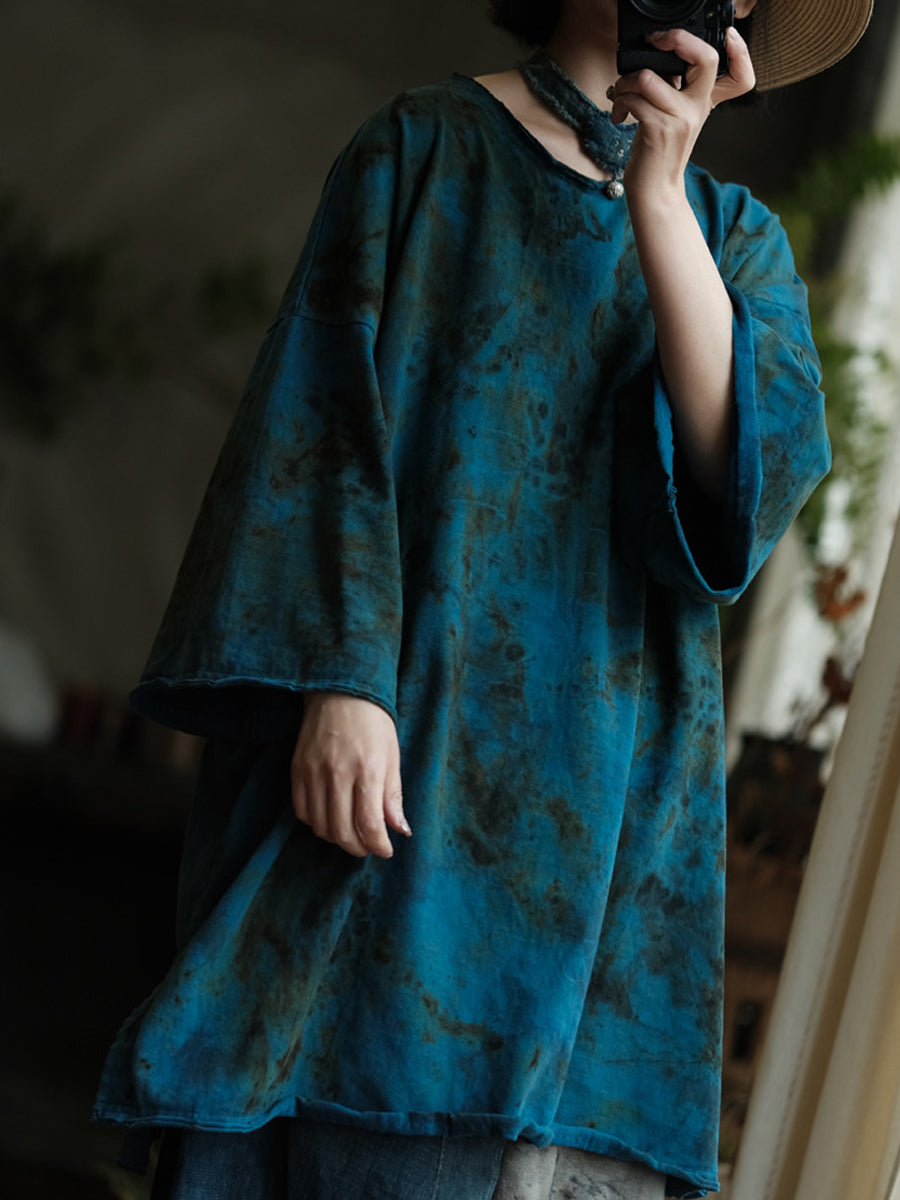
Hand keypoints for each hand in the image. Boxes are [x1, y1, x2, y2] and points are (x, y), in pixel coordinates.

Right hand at [291, 692, 409, 858]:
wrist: (339, 692)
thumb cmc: (373, 723)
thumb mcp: (392, 756)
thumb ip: (393, 796)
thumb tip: (400, 831)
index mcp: (367, 770)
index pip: (369, 825)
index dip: (378, 846)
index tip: (385, 850)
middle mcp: (337, 774)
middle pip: (342, 832)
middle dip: (358, 848)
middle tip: (368, 846)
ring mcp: (313, 773)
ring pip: (320, 826)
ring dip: (337, 838)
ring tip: (350, 832)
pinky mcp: (296, 770)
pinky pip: (302, 811)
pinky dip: (316, 822)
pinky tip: (329, 816)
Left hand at [610, 25, 755, 195]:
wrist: (654, 190)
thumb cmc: (657, 152)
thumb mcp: (674, 117)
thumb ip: (674, 88)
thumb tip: (655, 58)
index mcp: (704, 102)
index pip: (741, 76)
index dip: (741, 51)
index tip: (727, 35)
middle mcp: (698, 108)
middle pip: (705, 57)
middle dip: (674, 40)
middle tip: (653, 44)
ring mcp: (680, 119)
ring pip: (648, 77)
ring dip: (625, 82)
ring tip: (620, 95)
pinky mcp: (659, 129)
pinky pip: (634, 98)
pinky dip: (619, 101)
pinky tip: (619, 113)